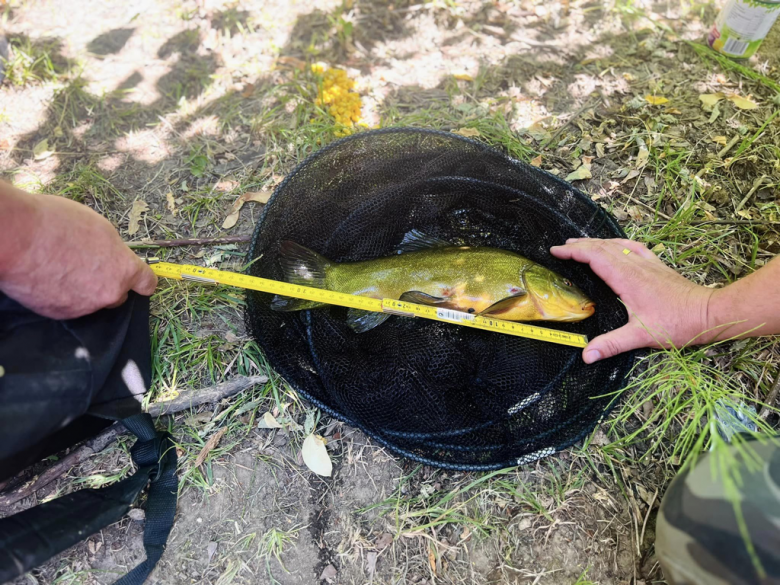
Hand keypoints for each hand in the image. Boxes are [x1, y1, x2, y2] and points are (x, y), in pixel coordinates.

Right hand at [0, 191, 156, 318]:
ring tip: (62, 268)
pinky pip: (69, 306)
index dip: (144, 281)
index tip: (142, 283)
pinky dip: (63, 296)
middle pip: (118, 295)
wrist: (17, 239)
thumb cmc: (56, 223)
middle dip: (110, 284)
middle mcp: (108, 293)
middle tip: (89, 266)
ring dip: (84, 290)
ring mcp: (84, 307)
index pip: (147, 283)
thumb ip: (113, 249)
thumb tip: (113, 256)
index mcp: (124, 269)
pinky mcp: (60, 314)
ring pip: (91, 301)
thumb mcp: (99, 227)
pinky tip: (49, 278)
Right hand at [550, 238, 713, 362]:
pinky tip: (617, 244)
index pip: (594, 256)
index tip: (555, 251)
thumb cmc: (677, 324)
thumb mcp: (641, 336)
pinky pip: (633, 246)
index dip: (573, 252)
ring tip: (580, 243)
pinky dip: (618, 243)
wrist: (710, 313)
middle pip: (602, 246)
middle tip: (561, 247)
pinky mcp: (657, 265)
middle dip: (579, 245)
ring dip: (596, 242)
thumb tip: (585, 355)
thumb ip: (612, 344)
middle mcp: (635, 265)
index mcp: (627, 277)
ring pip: (616, 244)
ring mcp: (648, 262)